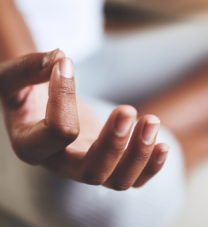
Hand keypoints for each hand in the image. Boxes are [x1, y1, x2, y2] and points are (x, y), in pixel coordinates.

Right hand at [0, 50, 169, 189]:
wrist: (41, 107)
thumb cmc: (26, 93)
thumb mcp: (15, 78)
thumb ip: (30, 68)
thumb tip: (60, 58)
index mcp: (34, 147)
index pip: (57, 132)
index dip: (64, 95)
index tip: (65, 63)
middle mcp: (63, 165)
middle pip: (93, 171)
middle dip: (114, 144)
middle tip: (127, 111)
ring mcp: (89, 166)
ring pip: (119, 180)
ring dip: (140, 154)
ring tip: (151, 121)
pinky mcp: (109, 161)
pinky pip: (134, 178)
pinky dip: (151, 166)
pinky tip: (162, 144)